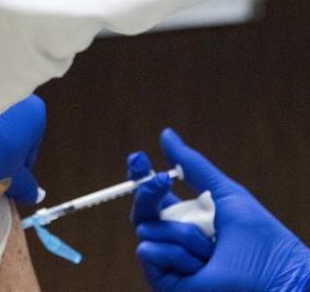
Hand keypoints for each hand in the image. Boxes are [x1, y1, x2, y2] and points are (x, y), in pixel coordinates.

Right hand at [128, 128, 309, 291]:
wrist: (273, 276)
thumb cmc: (259, 239)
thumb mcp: (224, 193)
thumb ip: (193, 166)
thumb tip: (165, 134)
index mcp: (187, 219)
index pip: (154, 196)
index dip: (142, 177)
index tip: (139, 158)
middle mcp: (173, 239)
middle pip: (141, 209)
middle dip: (147, 191)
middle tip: (162, 180)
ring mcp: (168, 260)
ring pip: (146, 228)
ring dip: (182, 234)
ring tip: (211, 249)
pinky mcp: (162, 279)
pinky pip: (147, 251)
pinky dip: (174, 253)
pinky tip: (199, 265)